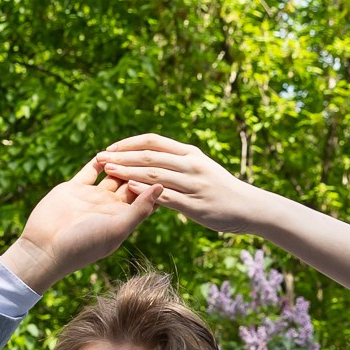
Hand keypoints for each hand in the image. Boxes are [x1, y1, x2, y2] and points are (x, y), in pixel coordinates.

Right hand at [1, 164, 158, 294]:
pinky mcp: (74, 188)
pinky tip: (108, 150)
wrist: (47, 247)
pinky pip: (90, 171)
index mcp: (124, 218)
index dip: (156, 183)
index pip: (146, 197)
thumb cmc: (85, 244)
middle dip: (140, 168)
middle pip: (131, 182)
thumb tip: (161, 187)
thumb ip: (139, 209)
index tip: (168, 168)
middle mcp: (110, 207)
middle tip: (153, 152)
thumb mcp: (117, 228)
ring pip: (112, 173)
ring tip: (132, 148)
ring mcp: (92, 196)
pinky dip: (99, 160)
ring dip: (121, 161)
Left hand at [90, 136, 270, 234]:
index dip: (128, 143)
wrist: (250, 208)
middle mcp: (190, 164)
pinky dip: (145, 191)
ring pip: (154, 173)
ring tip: (107, 170)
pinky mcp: (194, 204)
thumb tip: (157, 162)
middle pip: (149, 155)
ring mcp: (192, 184)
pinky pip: (165, 195)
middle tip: (99, 156)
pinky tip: (129, 190)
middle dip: (121, 156)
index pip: (153, 141)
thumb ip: (180, 164)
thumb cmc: (224, 190)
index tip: (110, 148)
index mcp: (190, 153)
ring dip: (128, 171)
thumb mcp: (202, 169)